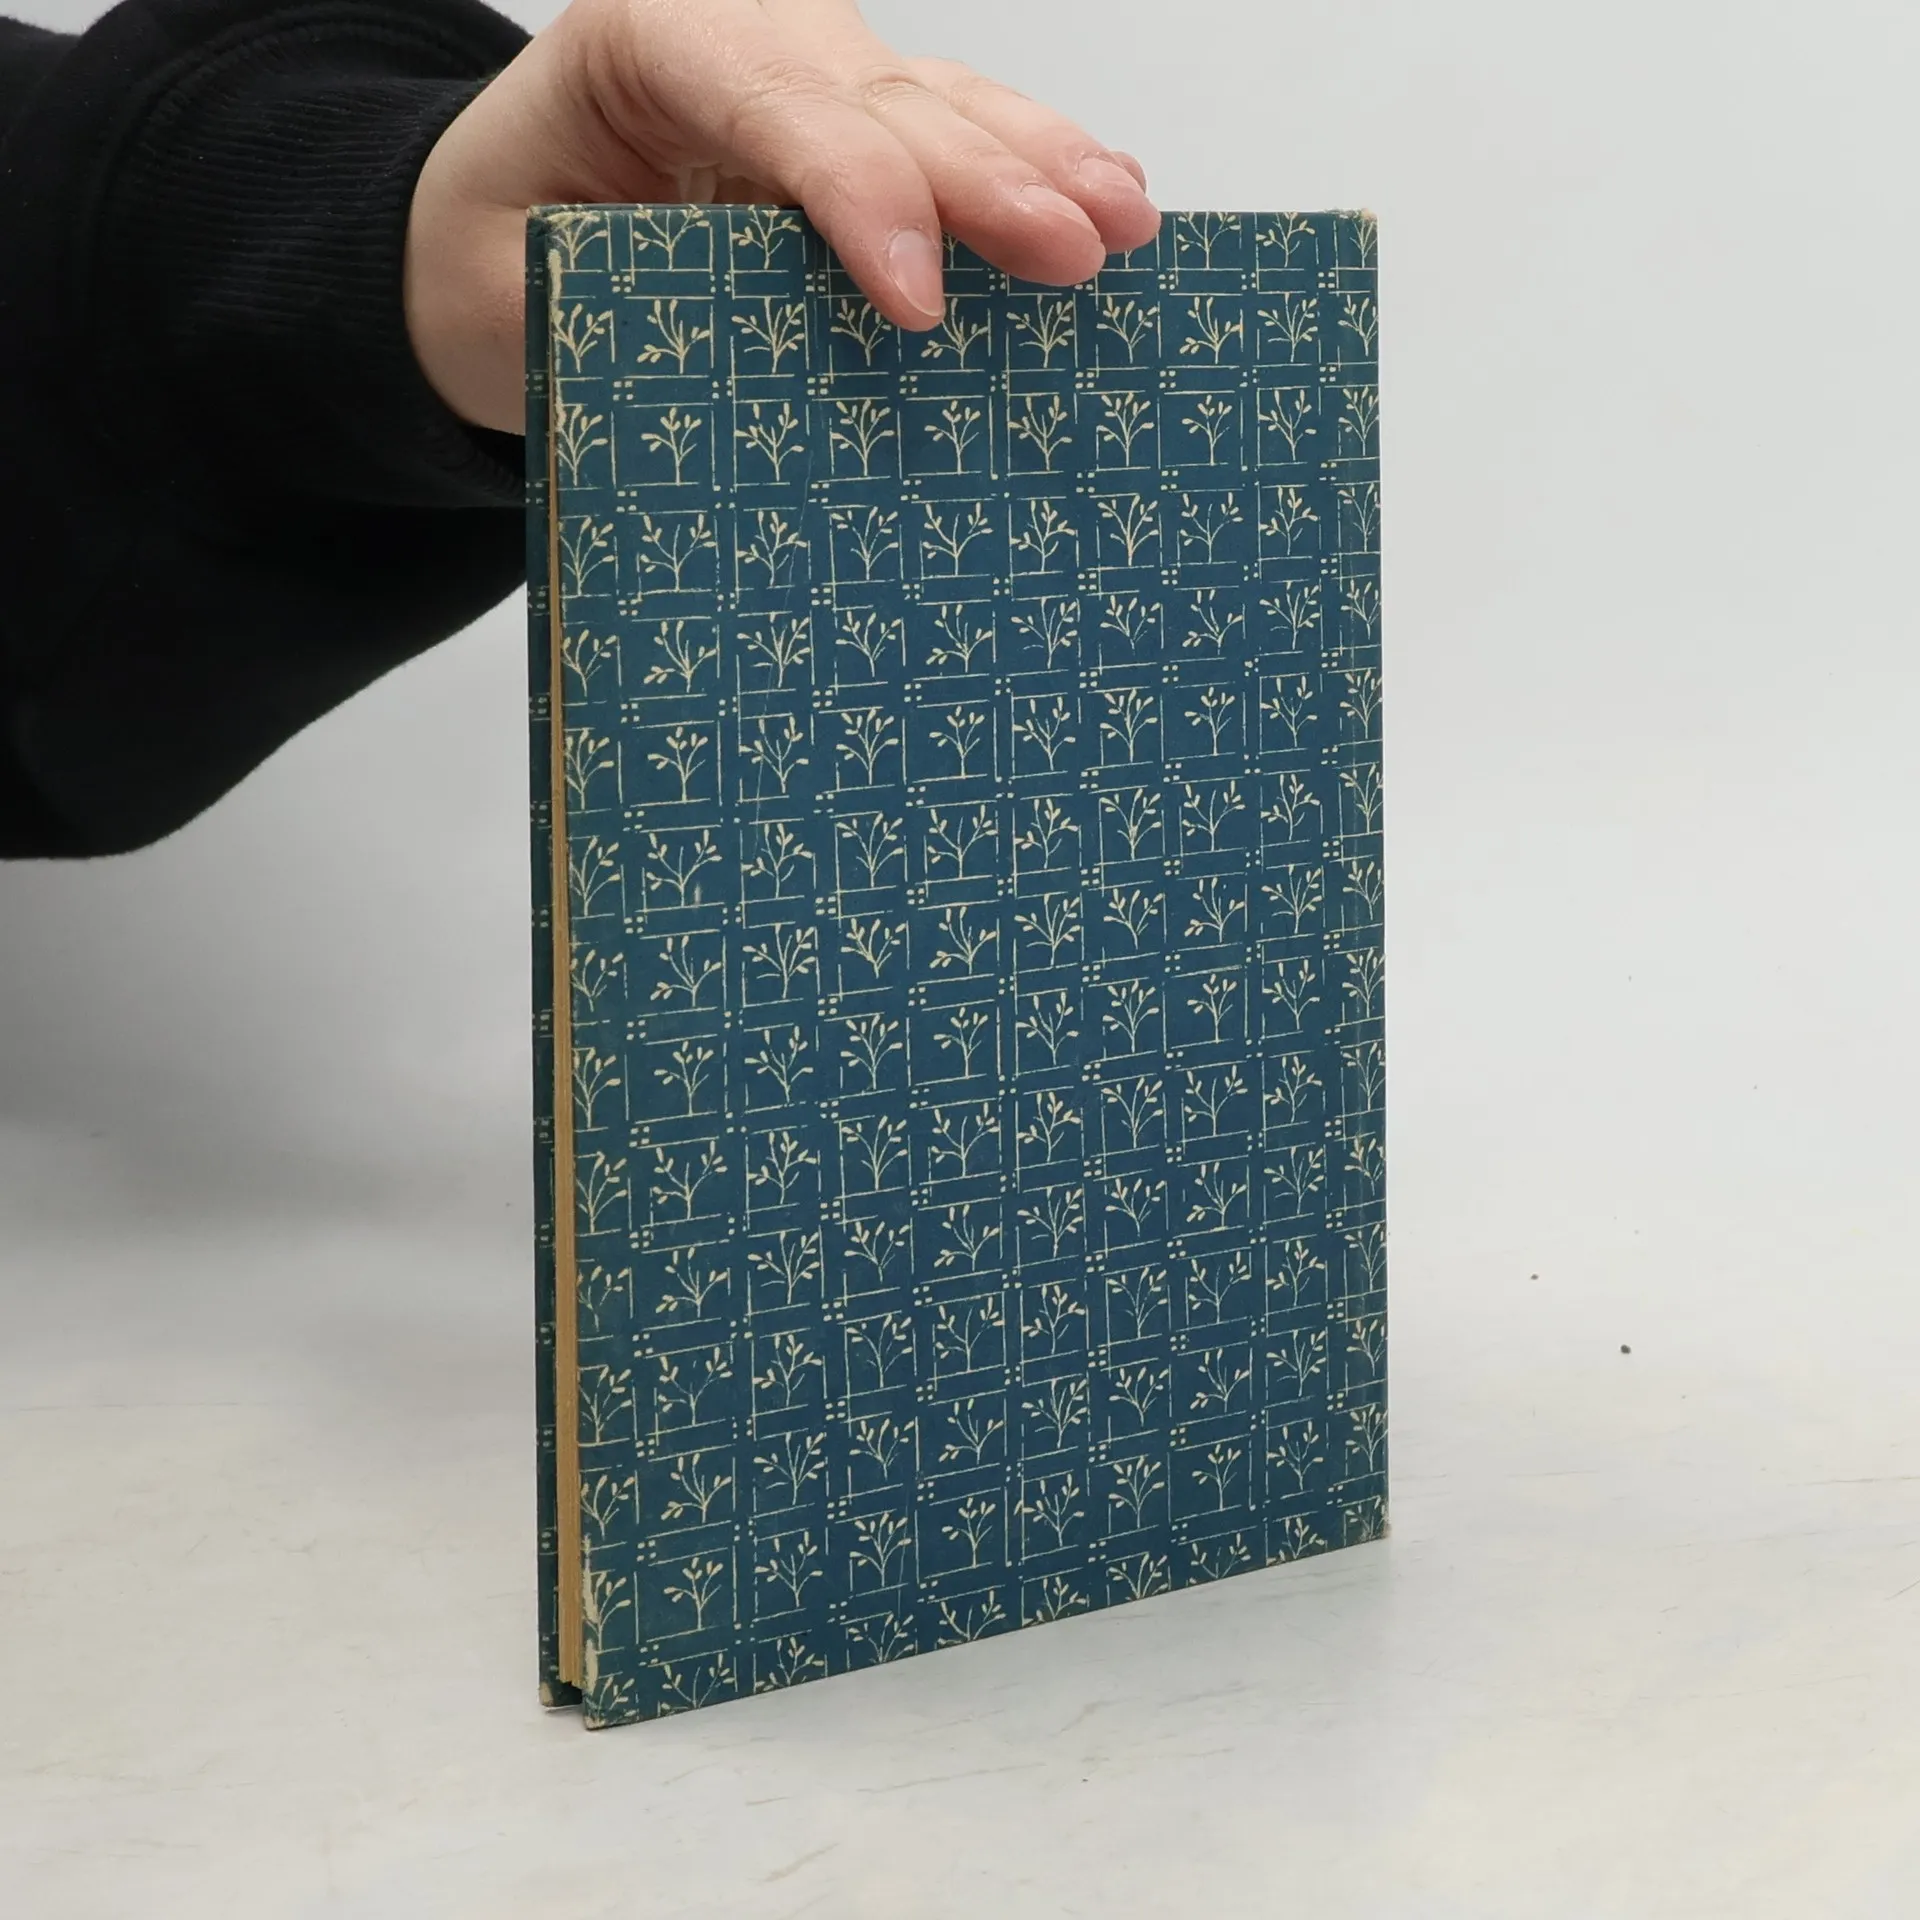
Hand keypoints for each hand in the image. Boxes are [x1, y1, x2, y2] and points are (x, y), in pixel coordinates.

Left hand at [404, 0, 1158, 432]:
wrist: (480, 231)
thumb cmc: (496, 259)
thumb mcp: (519, 295)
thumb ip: (634, 320)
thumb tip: (772, 404)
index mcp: (648, 40)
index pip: (773, 102)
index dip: (860, 195)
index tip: (919, 302)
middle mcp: (743, 32)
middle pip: (885, 99)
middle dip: (988, 180)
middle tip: (1075, 255)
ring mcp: (811, 69)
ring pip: (942, 102)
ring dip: (1041, 166)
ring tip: (1123, 223)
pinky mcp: (853, 120)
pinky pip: (954, 130)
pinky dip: (1031, 166)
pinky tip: (1107, 193)